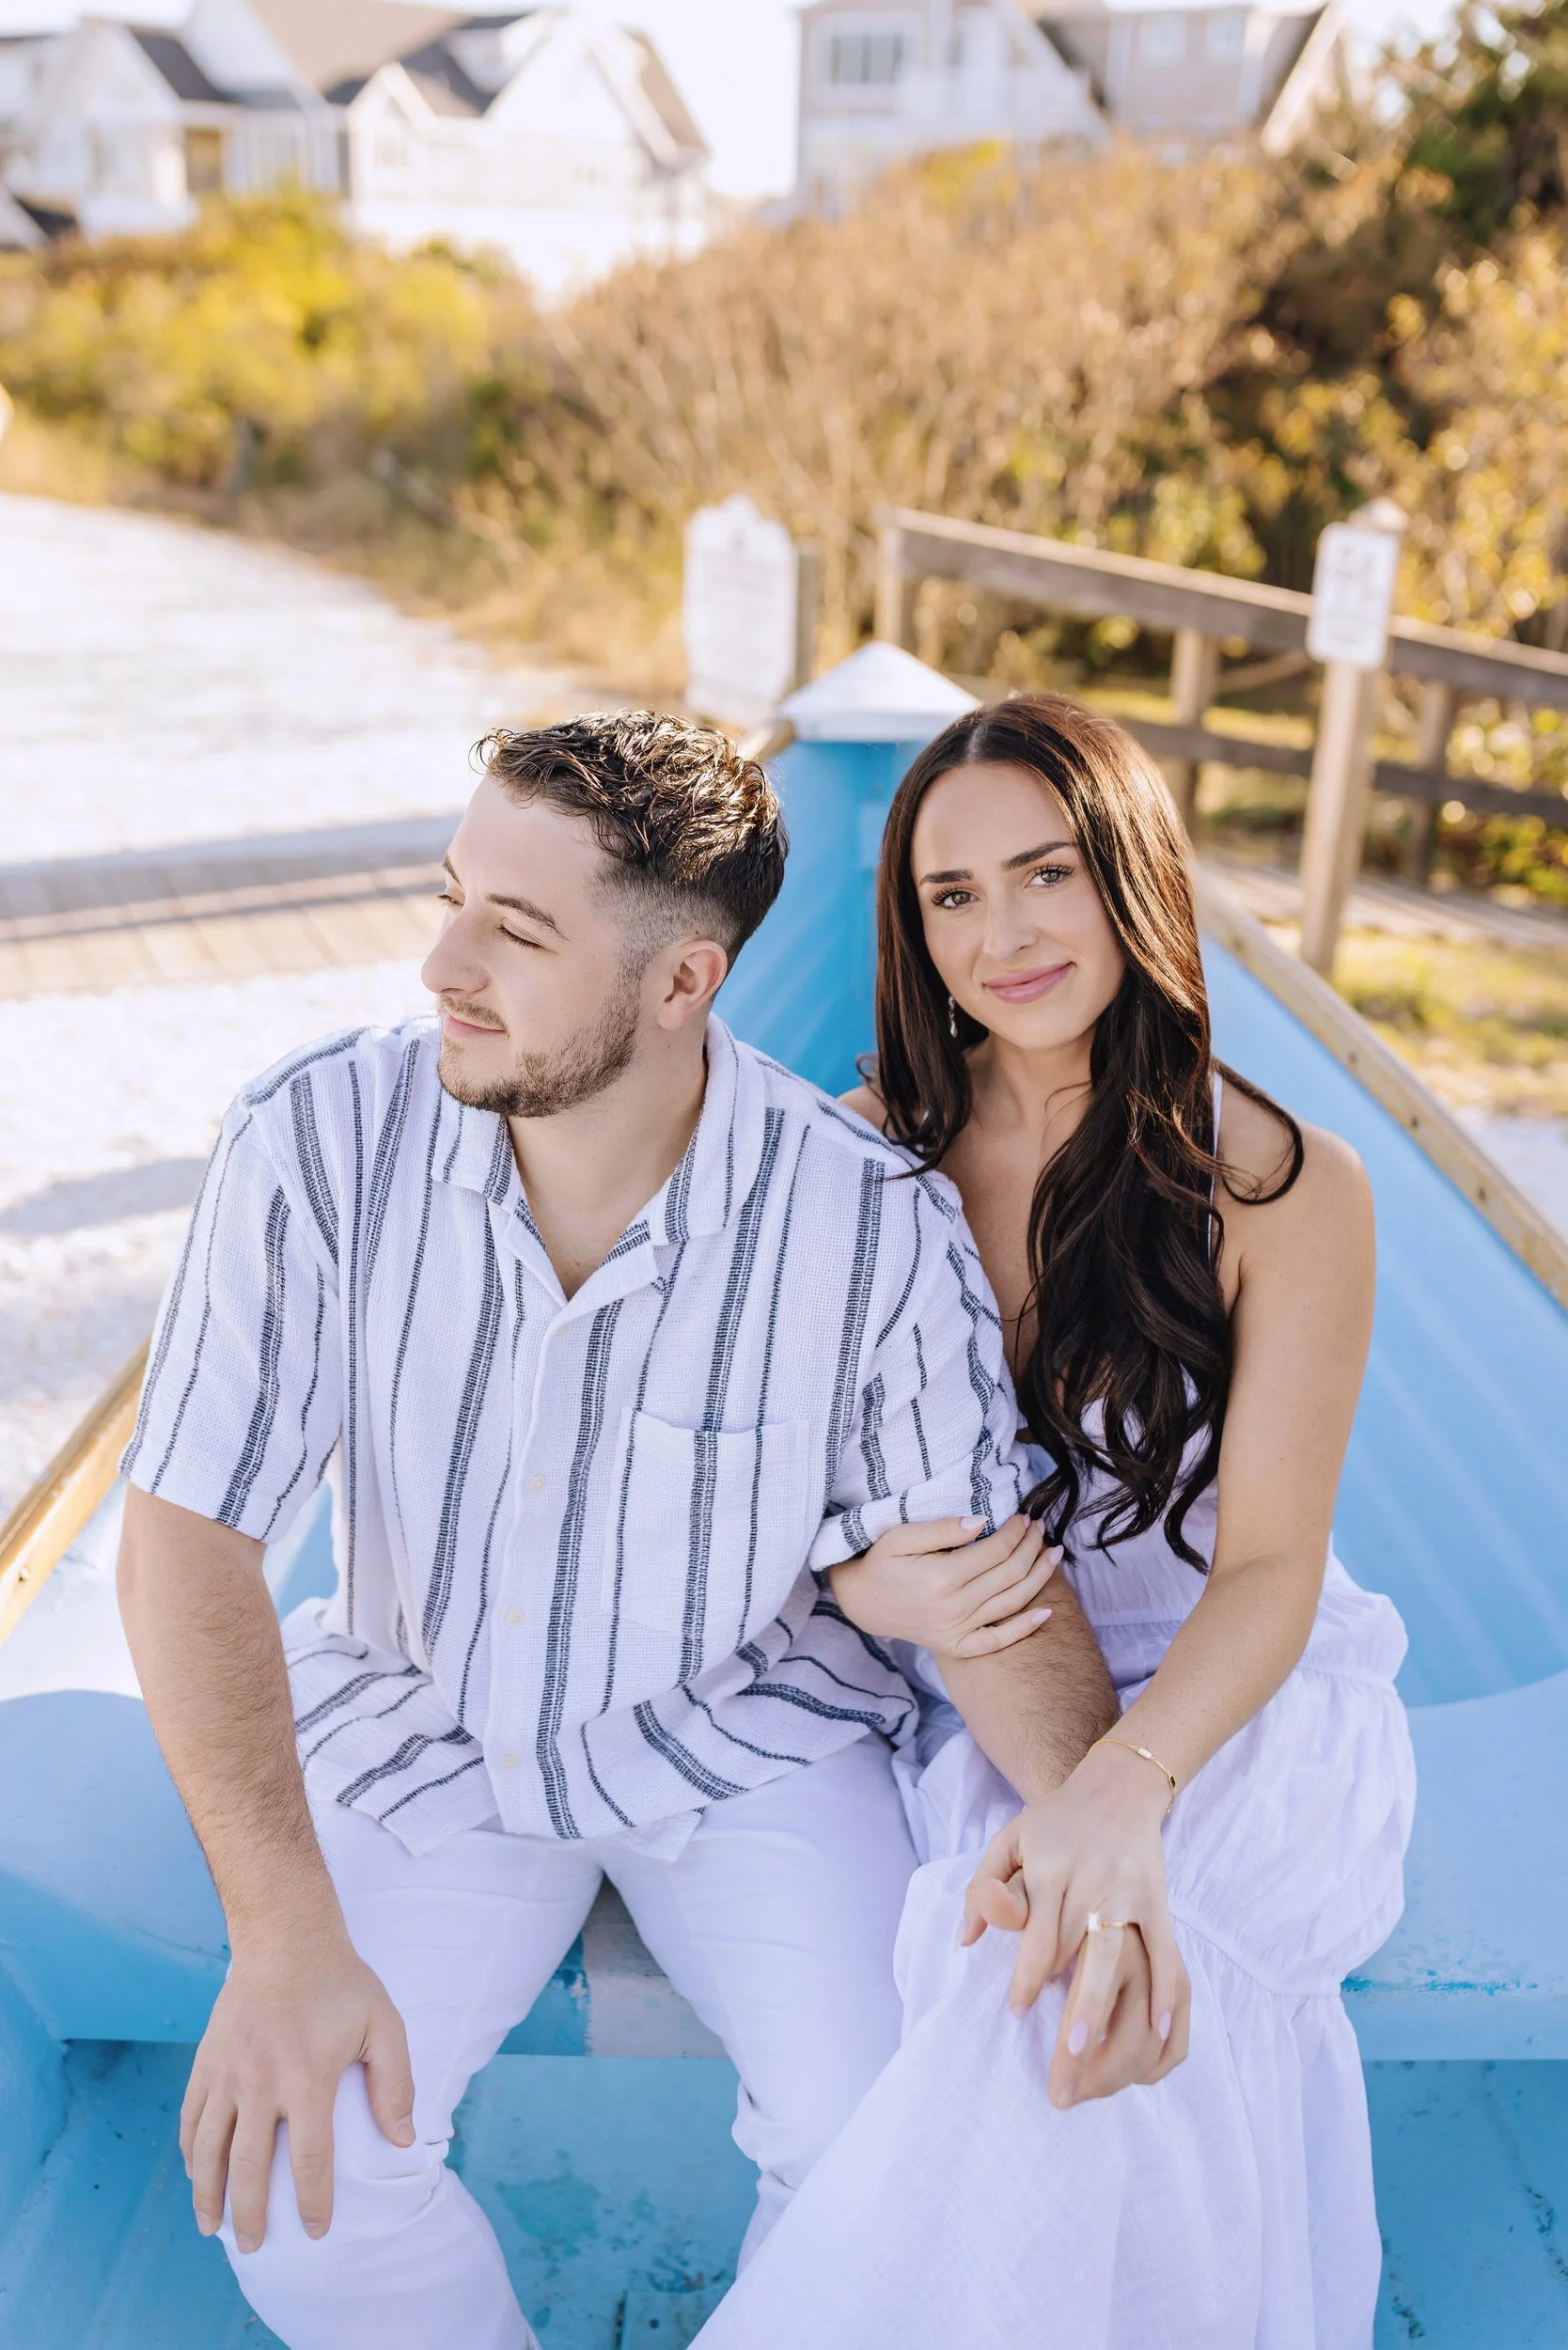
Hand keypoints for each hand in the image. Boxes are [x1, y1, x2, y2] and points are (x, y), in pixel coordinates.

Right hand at [181, 1918, 414, 2251]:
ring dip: (208, 2196)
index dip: (313, 2203)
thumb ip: (395, 2083)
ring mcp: (227, 2074)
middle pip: (249, 2168)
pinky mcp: (205, 2063)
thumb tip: (403, 2141)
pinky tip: (197, 2176)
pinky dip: (191, 2155)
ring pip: (208, 2151)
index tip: (315, 2231)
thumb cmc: (340, 1983)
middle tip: (255, 2247)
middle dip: (251, 2216)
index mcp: (308, 2078)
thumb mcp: (384, 2024)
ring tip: (215, 2228)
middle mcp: (260, 2083)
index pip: (310, 2160)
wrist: (285, 1937)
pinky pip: (191, 2120)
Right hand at [830, 1513, 1060, 1658]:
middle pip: (1009, 1574)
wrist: (864, 1603)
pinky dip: (1024, 1629)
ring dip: (1039, 1577)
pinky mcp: (957, 1646)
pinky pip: (997, 1641)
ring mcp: (957, 1630)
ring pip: (1011, 1602)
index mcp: (941, 1577)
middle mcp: (954, 1607)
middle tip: (1040, 1528)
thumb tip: (982, 1522)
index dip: (1015, 1531)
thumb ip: (942, 1529)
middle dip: (1031, 1547)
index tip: (1023, 1516)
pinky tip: (1046, 1612)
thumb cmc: (882, 1563)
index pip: (995, 1550)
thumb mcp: (901, 1536)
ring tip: (1054, 1555)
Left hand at [960, 1743, 1190, 2095]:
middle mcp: (1091, 1879)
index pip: (1038, 1932)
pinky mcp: (1157, 1900)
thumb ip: (983, 1887)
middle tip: (1062, 2057)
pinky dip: (1165, 1989)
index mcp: (1051, 1866)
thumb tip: (965, 1940)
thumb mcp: (1010, 1840)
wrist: (1117, 1786)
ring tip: (1093, 2052)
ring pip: (1116, 1956)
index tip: (1017, 2014)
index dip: (1027, 1976)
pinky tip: (1160, 2026)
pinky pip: (1165, 1950)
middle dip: (1070, 2005)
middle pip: (1077, 1951)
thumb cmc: (1055, 1822)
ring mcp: (1127, 1891)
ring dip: (1104, 2005)